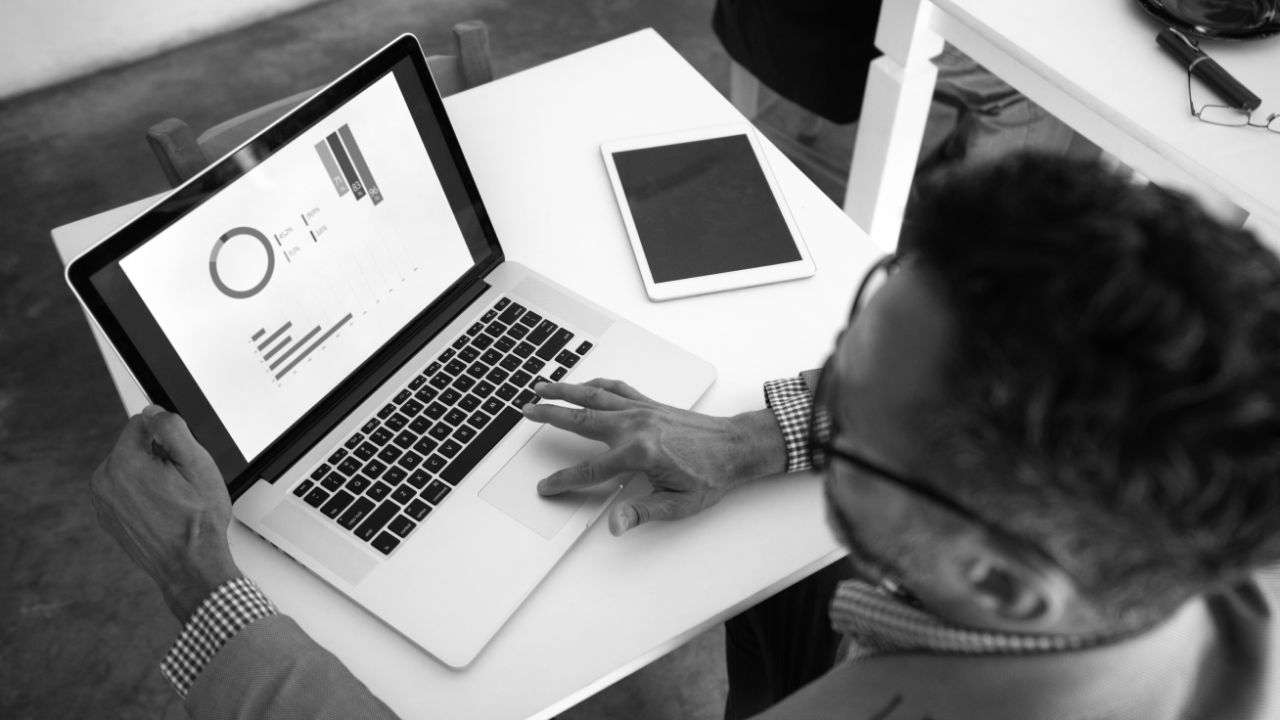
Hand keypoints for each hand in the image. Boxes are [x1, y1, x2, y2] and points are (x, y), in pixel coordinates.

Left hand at [90, 405, 240, 621]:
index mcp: (123, 463)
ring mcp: (104, 502)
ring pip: (130, 468)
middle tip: (181, 482)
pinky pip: (126, 490)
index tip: (180, 459)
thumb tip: (154, 411)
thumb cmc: (198, 521)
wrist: (190, 565)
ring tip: (173, 499)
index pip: (142, 423)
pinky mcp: (108, 517)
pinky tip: (163, 511)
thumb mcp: (198, 464)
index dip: (168, 436)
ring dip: (150, 476)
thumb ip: (172, 428)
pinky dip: (143, 495)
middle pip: (134, 446)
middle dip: (158, 456)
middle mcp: (105, 481)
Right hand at [522, 379, 785, 534]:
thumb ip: (642, 512)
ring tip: (541, 386)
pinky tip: (585, 385)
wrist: (737, 447)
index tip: (547, 486)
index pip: (589, 470)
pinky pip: (617, 389)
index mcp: (638, 453)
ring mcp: (642, 410)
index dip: (564, 481)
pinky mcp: (650, 404)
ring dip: (565, 390)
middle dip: (550, 415)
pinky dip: (597, 384)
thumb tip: (615, 524)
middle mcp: (635, 426)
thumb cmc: (712, 475)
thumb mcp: (678, 504)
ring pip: (594, 396)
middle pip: (580, 420)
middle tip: (526, 410)